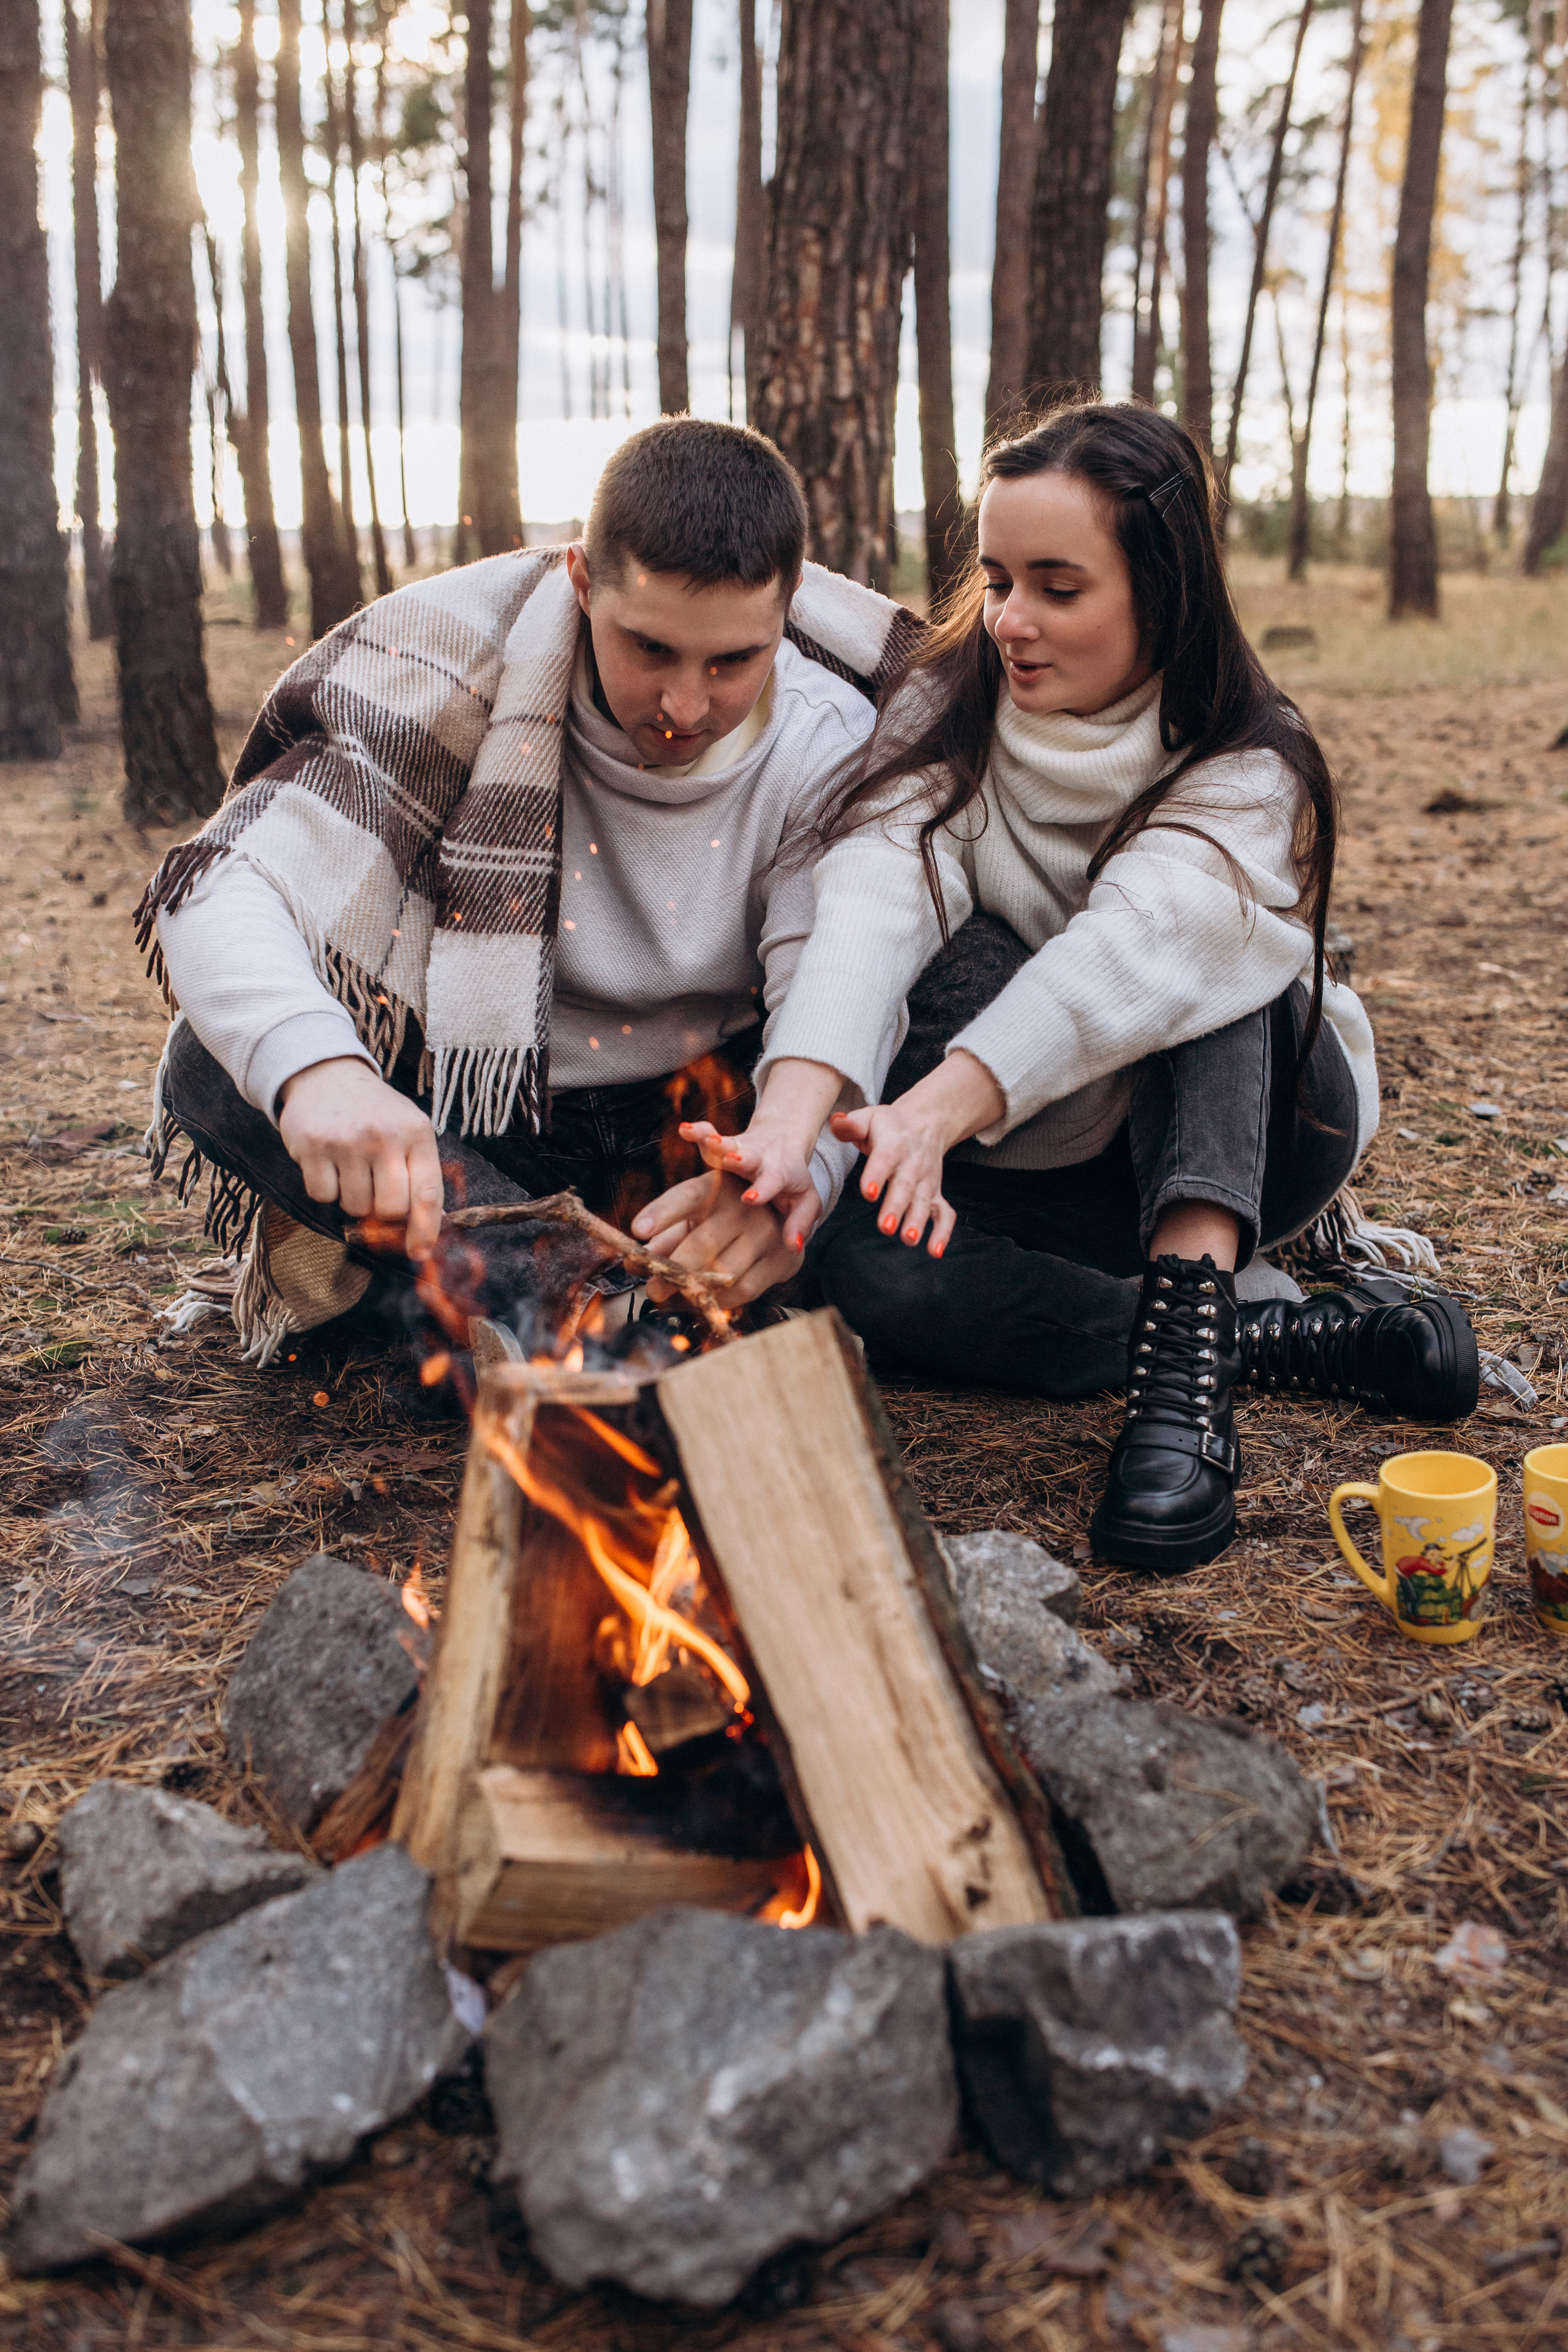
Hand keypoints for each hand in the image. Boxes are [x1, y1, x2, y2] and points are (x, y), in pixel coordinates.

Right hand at [278, 1058, 445, 1260]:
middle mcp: (384, 1136)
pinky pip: (322, 1196)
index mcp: (416, 1133)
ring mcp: (347, 1140)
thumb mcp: (407, 1129)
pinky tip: (327, 1162)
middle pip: (390, 1208)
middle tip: (374, 1191)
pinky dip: (324, 1188)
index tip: (420, 1251)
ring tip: (350, 1167)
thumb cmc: (374, 1111)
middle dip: (382, 1211)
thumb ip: (418, 1173)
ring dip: (352, 1198)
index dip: (425, 1229)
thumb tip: (426, 1229)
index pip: (427, 1193)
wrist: (326, 1074)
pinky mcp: (313, 1145)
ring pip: (355, 1206)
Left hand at [631, 1168, 816, 1307]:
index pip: (685, 1197)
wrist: (783, 1220)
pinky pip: (743, 1290)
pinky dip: (719, 1300)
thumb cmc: (724, 1220)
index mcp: (715, 1188)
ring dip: (694, 1291)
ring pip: (722, 1273)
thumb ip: (664, 1239)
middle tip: (653, 1289)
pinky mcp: (780, 1260)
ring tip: (674, 1298)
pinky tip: (705, 1299)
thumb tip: (632, 1263)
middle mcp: (742, 1206)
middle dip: (672, 1272)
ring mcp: (764, 1233)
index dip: (660, 1213)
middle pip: (701, 1244)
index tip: (637, 1231)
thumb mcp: (694, 1218)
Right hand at [675, 1117, 821, 1250]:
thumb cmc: (793, 1182)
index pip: (771, 1182)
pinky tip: (684, 1130)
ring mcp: (739, 1151)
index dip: (762, 1189)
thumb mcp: (806, 1201)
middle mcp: (758, 1160)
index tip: (750, 1198)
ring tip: (703, 1138)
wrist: (783, 1143)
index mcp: (778, 1174)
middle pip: (748, 1158)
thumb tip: (794, 1247)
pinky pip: (708, 1136)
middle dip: (739, 1159)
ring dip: (715, 1142)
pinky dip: (697, 1132)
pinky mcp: (723, 1144)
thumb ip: (800, 1222)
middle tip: (730, 1160)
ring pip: (727, 1144)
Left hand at [829, 1049, 1005, 1258]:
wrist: (925, 1123)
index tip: (868, 1192)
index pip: (884, 1159)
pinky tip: (935, 1251)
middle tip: (886, 1227)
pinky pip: (944, 1214)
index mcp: (893, 1145)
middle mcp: (912, 1165)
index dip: (877, 1175)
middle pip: (904, 1187)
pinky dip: (943, 1233)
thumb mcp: (869, 1117)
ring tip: (908, 1240)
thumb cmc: (888, 1125)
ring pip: (923, 1203)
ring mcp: (926, 1181)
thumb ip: (850, 1124)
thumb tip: (835, 1122)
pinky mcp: (935, 1194)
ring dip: (917, 1222)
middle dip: (896, 1207)